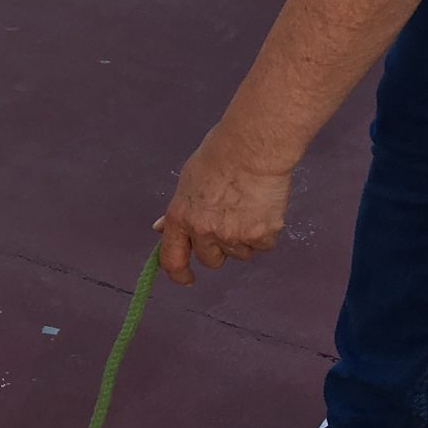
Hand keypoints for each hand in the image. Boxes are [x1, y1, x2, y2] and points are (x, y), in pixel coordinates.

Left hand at [153, 126, 294, 285]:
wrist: (253, 148)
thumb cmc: (220, 156)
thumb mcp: (187, 183)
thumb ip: (178, 212)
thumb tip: (162, 229)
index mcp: (181, 217)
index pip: (172, 258)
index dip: (179, 274)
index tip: (186, 279)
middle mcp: (204, 231)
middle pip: (211, 261)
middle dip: (219, 249)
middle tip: (229, 223)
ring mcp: (233, 235)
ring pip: (240, 254)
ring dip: (244, 239)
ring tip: (248, 207)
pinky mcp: (260, 235)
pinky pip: (263, 246)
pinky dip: (265, 232)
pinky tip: (264, 208)